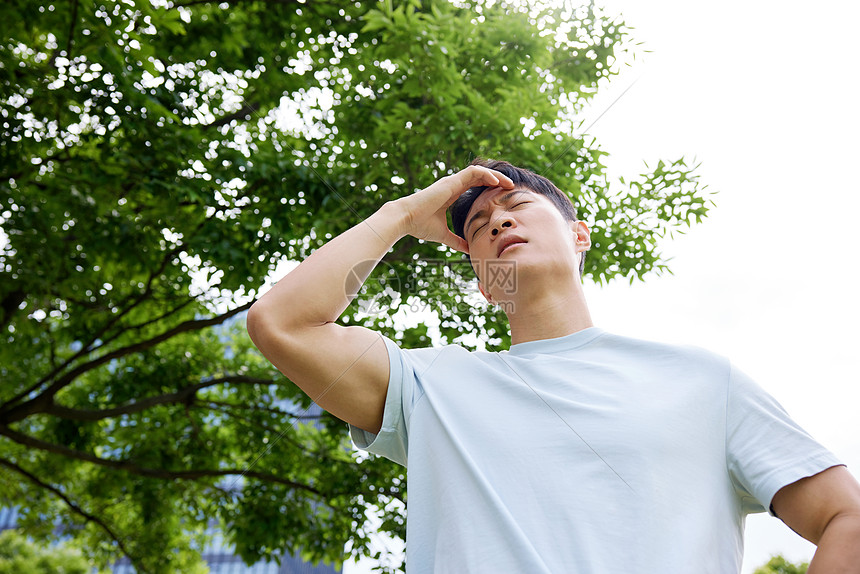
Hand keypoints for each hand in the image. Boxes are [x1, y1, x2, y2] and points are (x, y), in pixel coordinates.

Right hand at [393, 166, 514, 253]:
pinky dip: (486, 175)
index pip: (474, 186)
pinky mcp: (450, 182)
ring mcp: (451, 182)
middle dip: (497, 180)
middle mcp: (452, 185)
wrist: (405, 220)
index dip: (489, 188)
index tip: (502, 196)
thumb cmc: (420, 226)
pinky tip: (496, 182)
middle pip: (479, 177)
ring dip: (495, 175)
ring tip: (508, 183)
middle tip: (511, 188)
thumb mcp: (443, 235)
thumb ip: (456, 241)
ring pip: (479, 172)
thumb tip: (467, 250)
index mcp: (451, 194)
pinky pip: (473, 172)